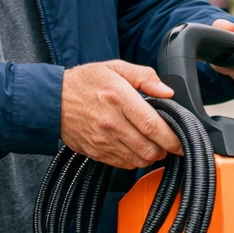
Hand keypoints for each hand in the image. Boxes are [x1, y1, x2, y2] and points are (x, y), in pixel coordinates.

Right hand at [59, 60, 180, 167]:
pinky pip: (123, 164)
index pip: (152, 125)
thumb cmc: (85, 82)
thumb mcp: (115, 68)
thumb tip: (167, 91)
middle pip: (148, 148)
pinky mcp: (96, 152)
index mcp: (118, 98)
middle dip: (165, 149)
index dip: (172, 137)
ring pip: (138, 160)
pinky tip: (135, 148)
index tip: (181, 140)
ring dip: (151, 156)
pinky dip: (134, 160)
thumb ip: (145, 77)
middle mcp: (111, 122)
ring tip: (153, 144)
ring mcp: (102, 140)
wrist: (51, 100)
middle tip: (169, 142)